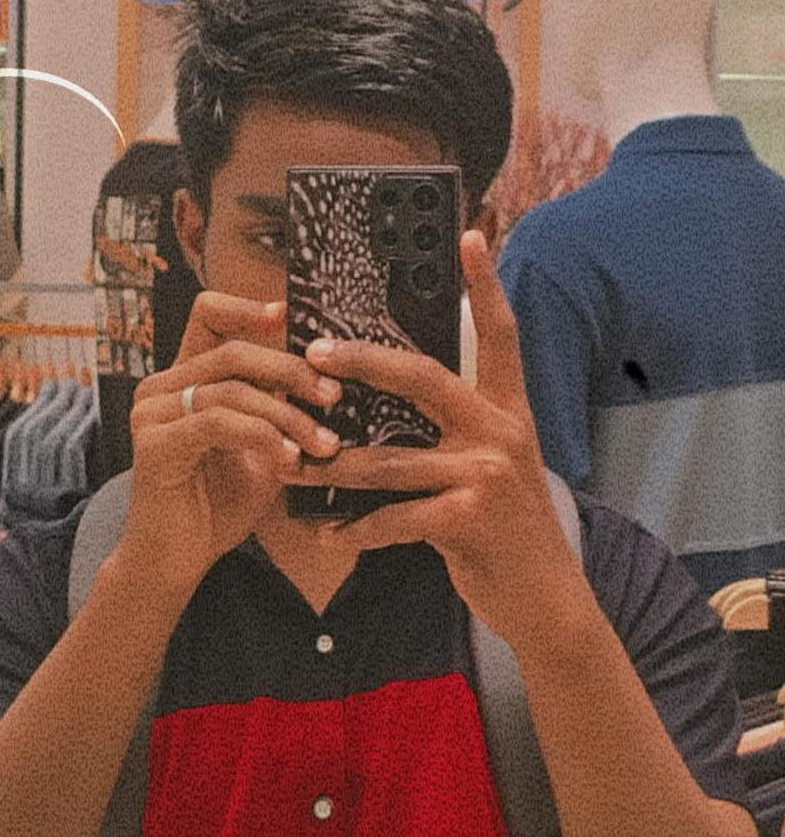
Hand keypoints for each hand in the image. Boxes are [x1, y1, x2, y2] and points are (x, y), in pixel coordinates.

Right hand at [119, 292, 342, 597]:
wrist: (176, 562)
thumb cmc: (219, 503)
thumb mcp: (261, 445)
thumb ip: (279, 407)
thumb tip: (331, 377)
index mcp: (185, 376)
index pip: (207, 313)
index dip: (248, 309)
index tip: (290, 318)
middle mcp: (161, 386)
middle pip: (233, 351)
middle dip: (292, 371)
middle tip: (334, 397)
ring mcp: (153, 412)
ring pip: (233, 389)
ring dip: (287, 416)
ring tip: (323, 445)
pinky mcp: (154, 444)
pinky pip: (218, 423)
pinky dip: (263, 437)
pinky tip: (289, 461)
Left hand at [302, 231, 585, 650]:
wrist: (546, 600)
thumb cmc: (506, 527)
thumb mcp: (495, 465)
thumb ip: (456, 430)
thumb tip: (393, 394)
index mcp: (507, 409)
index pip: (500, 334)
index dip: (485, 284)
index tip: (468, 236)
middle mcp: (500, 430)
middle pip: (422, 376)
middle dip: (362, 361)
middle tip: (313, 353)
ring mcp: (486, 473)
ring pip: (388, 459)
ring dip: (332, 466)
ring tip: (290, 465)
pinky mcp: (468, 518)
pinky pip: (392, 517)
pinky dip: (353, 530)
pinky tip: (323, 533)